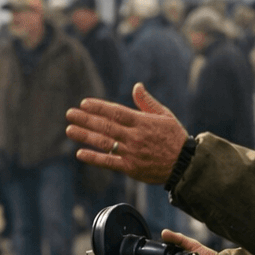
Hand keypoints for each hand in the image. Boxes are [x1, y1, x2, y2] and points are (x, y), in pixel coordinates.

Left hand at [65, 83, 188, 184]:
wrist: (185, 164)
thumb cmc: (174, 137)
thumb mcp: (164, 116)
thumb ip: (147, 102)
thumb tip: (137, 86)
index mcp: (142, 122)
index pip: (116, 112)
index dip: (98, 107)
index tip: (84, 103)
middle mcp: (135, 136)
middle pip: (106, 126)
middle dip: (86, 119)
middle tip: (70, 114)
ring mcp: (131, 153)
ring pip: (104, 143)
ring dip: (85, 136)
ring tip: (70, 130)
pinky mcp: (130, 168)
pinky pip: (108, 162)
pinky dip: (93, 158)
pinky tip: (80, 153)